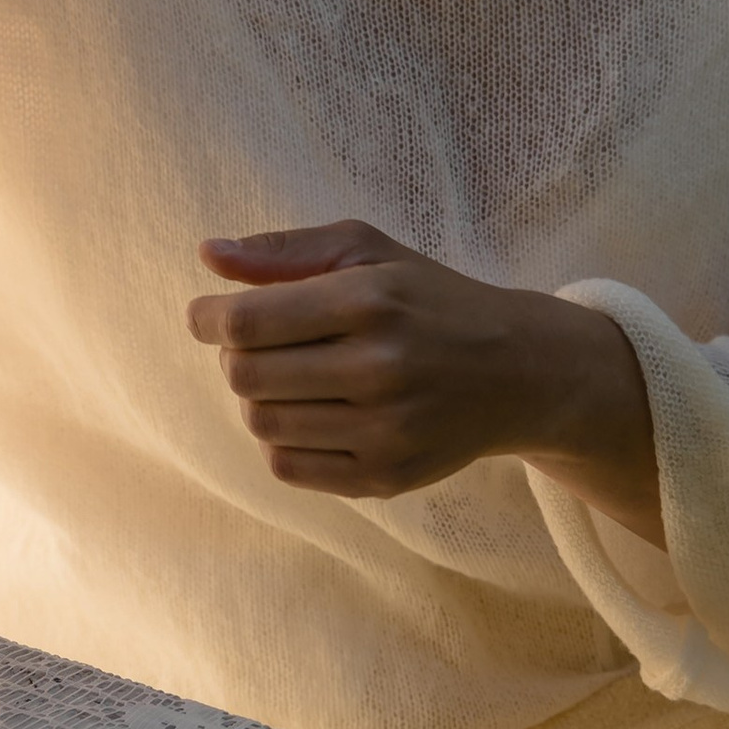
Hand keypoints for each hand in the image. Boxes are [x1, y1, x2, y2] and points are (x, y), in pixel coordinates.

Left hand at [186, 218, 663, 543]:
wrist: (520, 371)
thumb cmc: (430, 301)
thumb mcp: (368, 252)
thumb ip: (285, 251)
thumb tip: (208, 256)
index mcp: (371, 302)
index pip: (246, 323)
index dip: (209, 319)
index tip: (209, 315)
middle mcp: (380, 368)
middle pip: (245, 376)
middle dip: (237, 357)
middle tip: (263, 345)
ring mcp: (384, 430)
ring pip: (261, 423)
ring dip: (261, 398)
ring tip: (296, 378)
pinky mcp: (386, 477)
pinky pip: (287, 467)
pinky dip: (283, 439)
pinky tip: (315, 414)